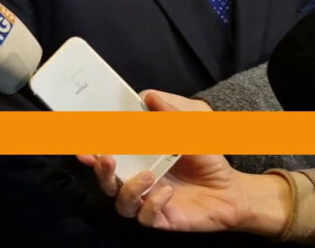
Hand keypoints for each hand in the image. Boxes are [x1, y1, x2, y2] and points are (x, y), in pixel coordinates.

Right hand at [75, 91, 290, 235]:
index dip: (90, 150)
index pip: (106, 156)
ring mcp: (148, 201)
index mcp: (137, 160)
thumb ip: (170, 114)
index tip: (82, 141)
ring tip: (148, 175)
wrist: (231, 190)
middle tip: (105, 157)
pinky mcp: (162, 218)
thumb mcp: (191, 131)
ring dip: (129, 189)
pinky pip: (146, 217)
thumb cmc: (206, 159)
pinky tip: (167, 193)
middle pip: (106, 181)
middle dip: (100, 170)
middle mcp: (136, 181)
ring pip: (121, 203)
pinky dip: (153, 204)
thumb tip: (148, 95)